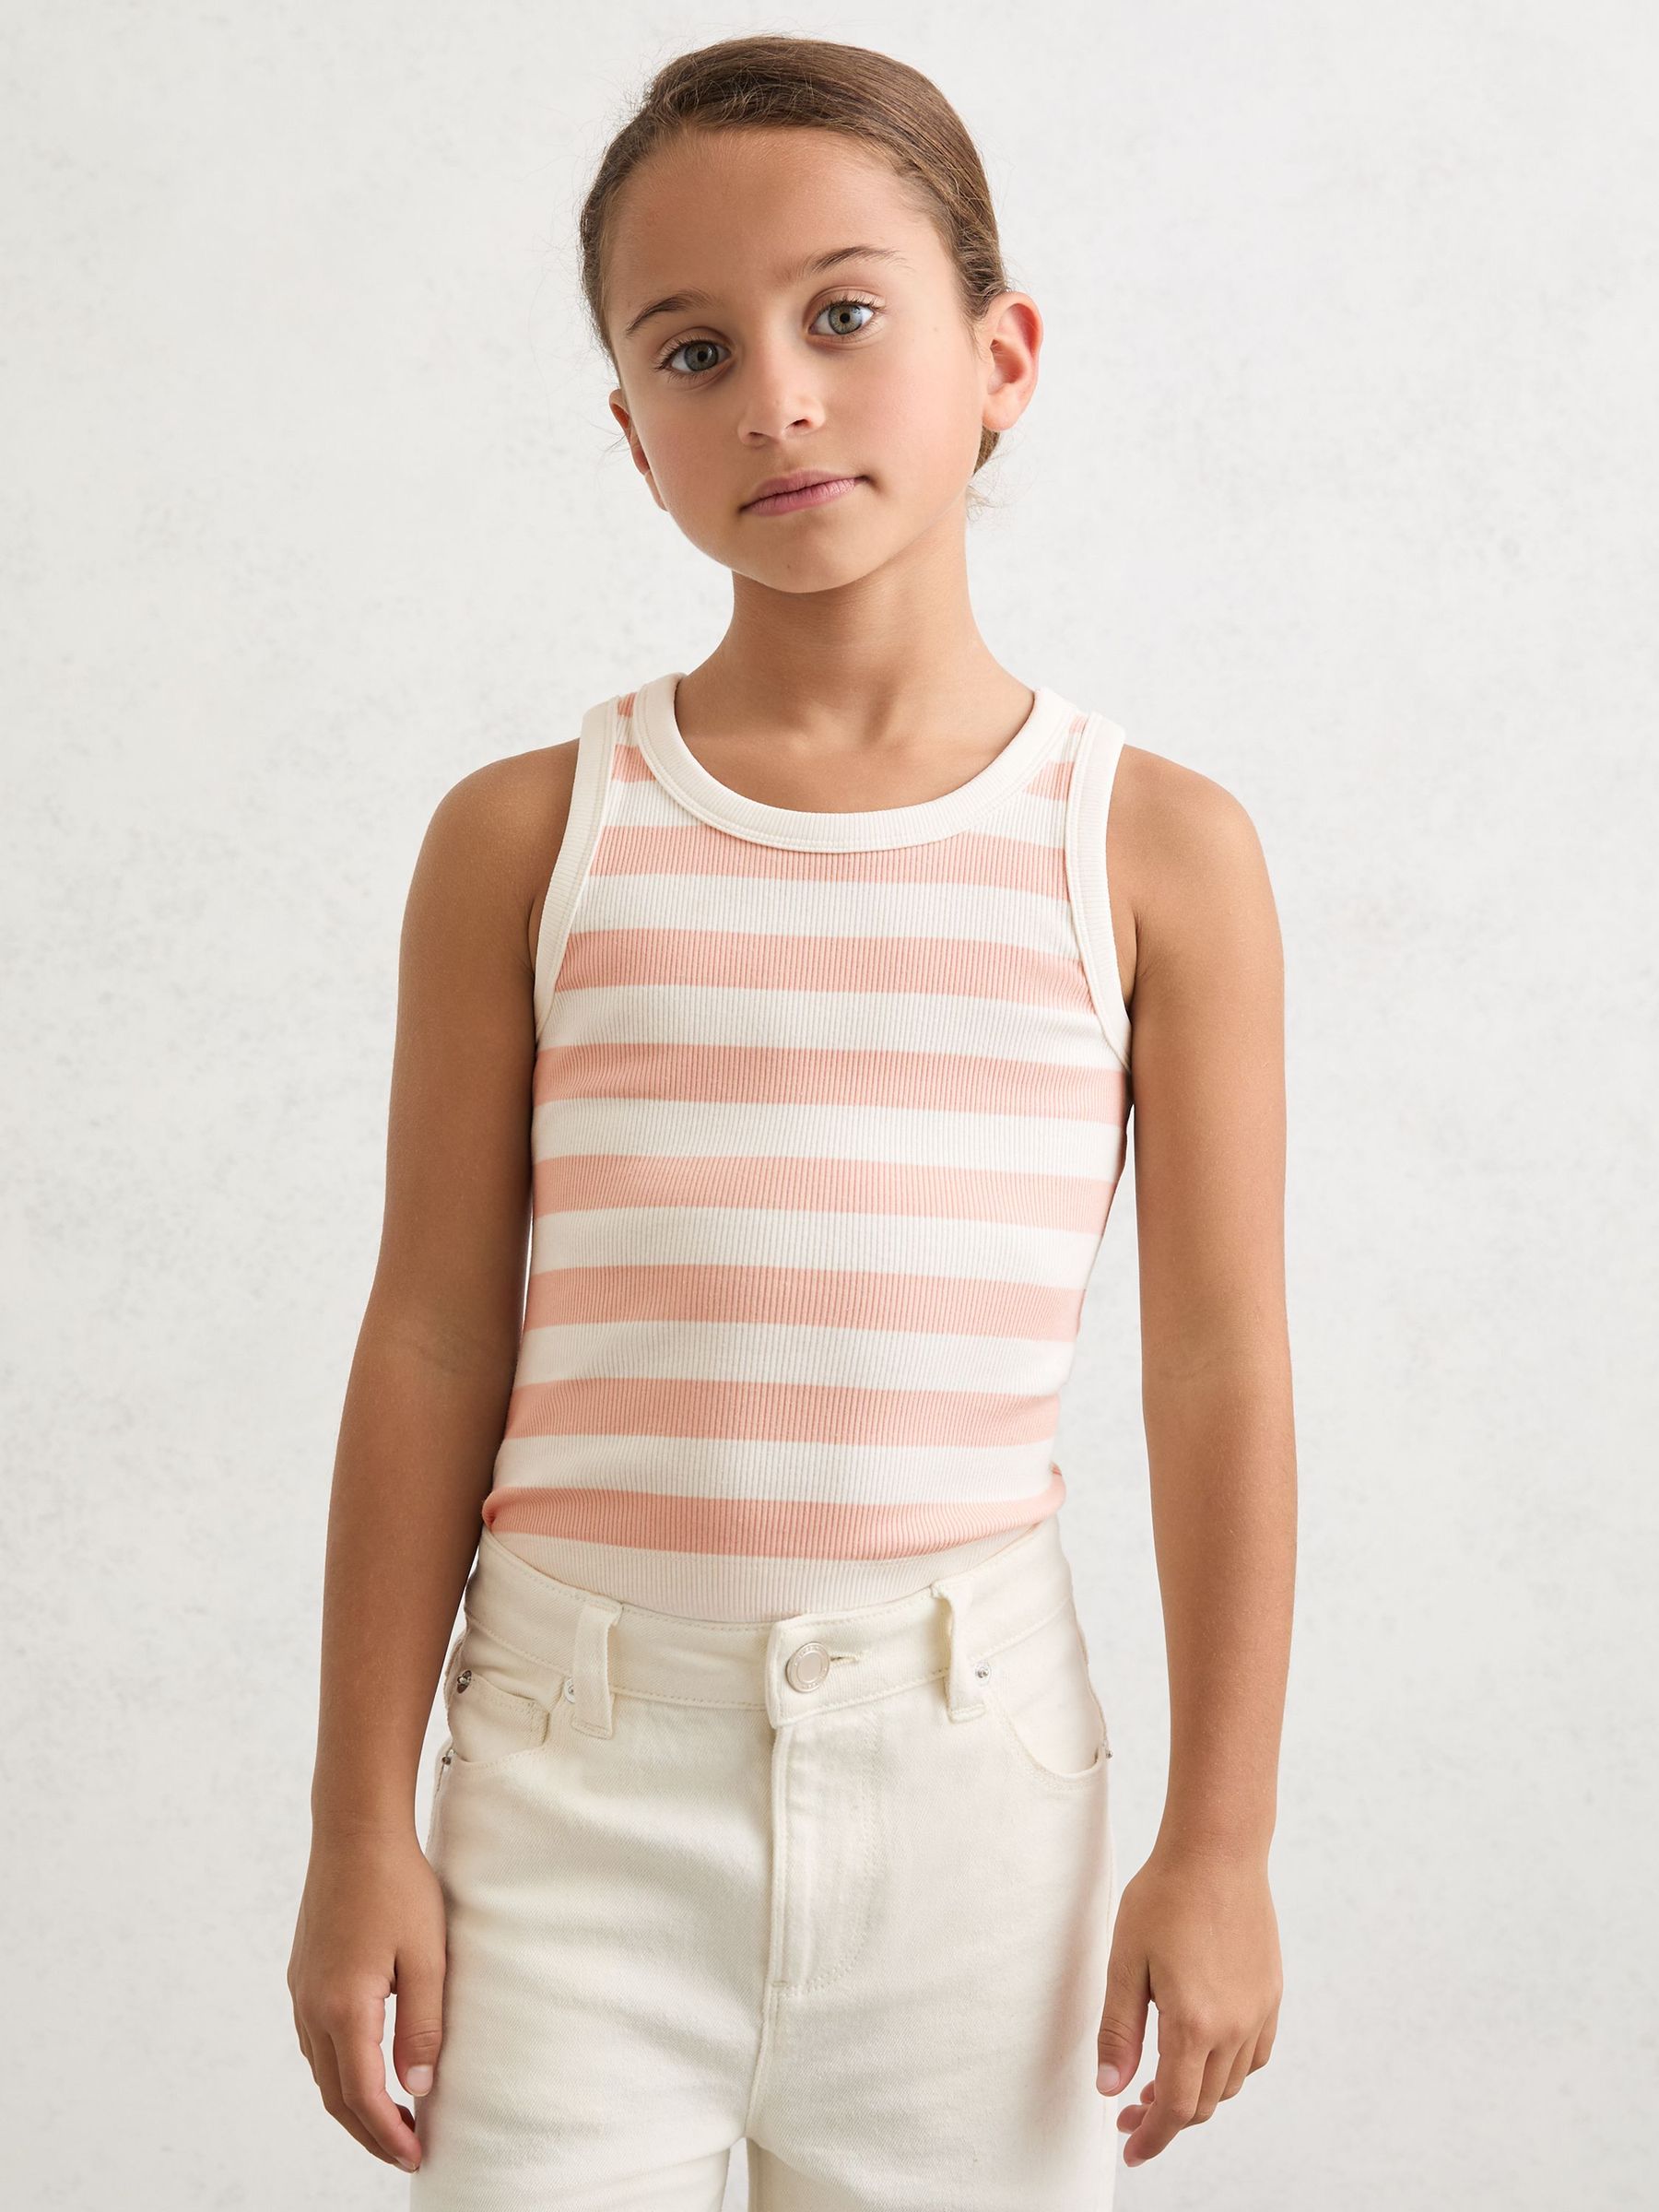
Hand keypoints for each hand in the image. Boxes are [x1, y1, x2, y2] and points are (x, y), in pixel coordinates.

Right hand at [287, 1826, 447, 2174]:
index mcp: (344, 2007)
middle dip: (370, 2132)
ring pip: (321, 2071)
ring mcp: (302, 1991)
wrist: (354, 1830)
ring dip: (353, 2103)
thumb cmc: (398, 1885)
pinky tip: (365, 2068)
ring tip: (393, 2118)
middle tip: (407, 2151)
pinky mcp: (302, 1975)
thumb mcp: (428, 1956)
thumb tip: (419, 2089)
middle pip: (335, 2094)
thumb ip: (424, 2026)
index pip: (362, 2095)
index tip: (418, 2156)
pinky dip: (339, 2070)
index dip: (389, 2134)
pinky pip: (315, 2041)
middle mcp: (312, 2007)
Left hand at [1094, 1838, 1281, 2167]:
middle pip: (1203, 2102)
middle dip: (1166, 2120)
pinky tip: (1202, 2052)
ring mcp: (1259, 2011)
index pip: (1175, 2107)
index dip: (1152, 2137)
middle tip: (1131, 2113)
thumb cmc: (1165, 1896)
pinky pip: (1254, 2055)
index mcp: (1194, 2023)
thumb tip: (1110, 2088)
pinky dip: (1227, 2070)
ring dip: (1196, 2095)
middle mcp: (1234, 2026)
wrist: (1218, 1850)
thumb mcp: (1125, 1961)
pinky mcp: (1271, 1993)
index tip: (1131, 2151)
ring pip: (1230, 2083)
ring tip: (1159, 2082)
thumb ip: (1118, 2030)